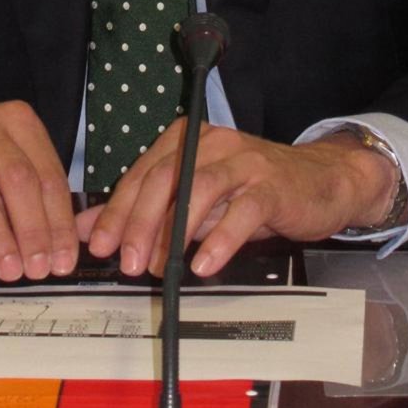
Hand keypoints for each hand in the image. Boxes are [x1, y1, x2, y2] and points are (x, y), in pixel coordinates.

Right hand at [0, 101, 77, 283]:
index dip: (60, 221)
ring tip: (11, 272)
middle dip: (33, 230)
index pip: (47, 173)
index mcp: (16, 120)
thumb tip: (64, 243)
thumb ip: (33, 189)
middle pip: (18, 180)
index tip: (64, 259)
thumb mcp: (3, 158)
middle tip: (39, 269)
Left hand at [76, 123, 398, 278]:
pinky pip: (242, 210)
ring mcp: (244, 161)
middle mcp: (212, 143)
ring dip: (173, 230)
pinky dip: (220, 238)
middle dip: (139, 221)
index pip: (142, 172)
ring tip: (158, 266)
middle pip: (165, 178)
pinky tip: (204, 263)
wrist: (320, 183)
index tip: (98, 244)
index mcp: (188, 140)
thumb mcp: (195, 199)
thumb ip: (145, 210)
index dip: (117, 209)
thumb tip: (86, 228)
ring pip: (199, 188)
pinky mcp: (271, 184)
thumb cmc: (253, 192)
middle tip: (125, 260)